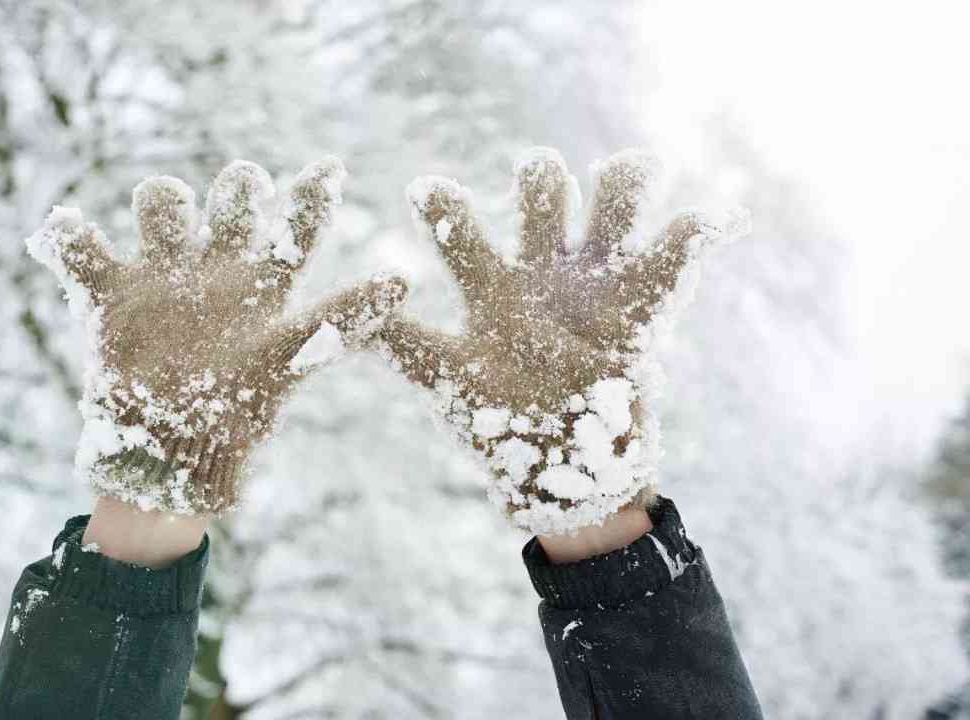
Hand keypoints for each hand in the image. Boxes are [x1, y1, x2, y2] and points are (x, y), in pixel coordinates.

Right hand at [27, 157, 406, 513]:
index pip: (296, 228)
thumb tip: (404, 280)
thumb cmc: (236, 414)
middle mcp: (214, 271)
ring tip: (168, 219)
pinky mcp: (107, 295)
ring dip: (163, 201)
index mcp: (262, 286)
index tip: (331, 168)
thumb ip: (341, 317)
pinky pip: (80, 249)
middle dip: (237, 187)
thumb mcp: (294, 359)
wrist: (169, 456)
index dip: (313, 195)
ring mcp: (161, 277)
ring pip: (159, 206)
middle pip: (227, 201)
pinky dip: (71, 238)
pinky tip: (73, 236)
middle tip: (245, 193)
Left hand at [377, 148, 745, 534]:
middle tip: (537, 186)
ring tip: (626, 173)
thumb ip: (407, 348)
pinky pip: (676, 259)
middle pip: (544, 195)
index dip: (445, 206)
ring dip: (623, 184)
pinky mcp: (643, 308)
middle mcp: (543, 272)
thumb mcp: (450, 386)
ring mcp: (596, 285)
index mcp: (492, 286)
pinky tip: (715, 217)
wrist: (565, 473)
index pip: (463, 229)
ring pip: (614, 207)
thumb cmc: (502, 428)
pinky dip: (699, 232)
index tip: (425, 192)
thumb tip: (344, 324)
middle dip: (541, 181)